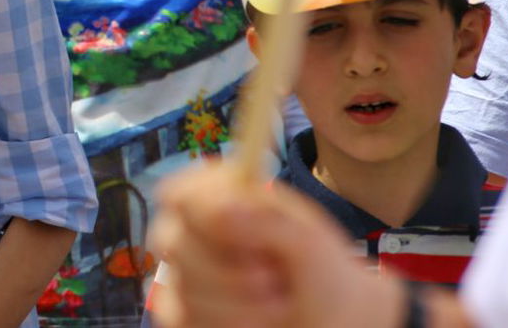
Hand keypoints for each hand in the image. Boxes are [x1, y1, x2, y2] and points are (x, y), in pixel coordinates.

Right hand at [150, 163, 404, 327]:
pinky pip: (181, 317)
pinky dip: (226, 322)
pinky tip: (256, 321)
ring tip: (278, 303)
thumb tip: (224, 208)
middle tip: (274, 279)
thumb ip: (266, 219)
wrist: (335, 319)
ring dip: (236, 303)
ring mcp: (184, 275)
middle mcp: (193, 233)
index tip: (241, 233)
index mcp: (219, 198)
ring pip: (180, 286)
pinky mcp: (184, 313)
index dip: (199, 210)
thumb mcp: (309, 240)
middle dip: (227, 270)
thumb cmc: (321, 271)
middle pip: (172, 242)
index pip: (178, 192)